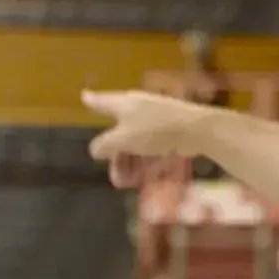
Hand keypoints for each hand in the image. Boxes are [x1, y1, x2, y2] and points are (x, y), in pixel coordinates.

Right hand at [81, 90, 207, 187]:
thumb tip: (95, 149)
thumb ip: (105, 144)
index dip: (92, 100)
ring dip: (131, 163)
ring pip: (137, 142)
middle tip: (116, 177)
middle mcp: (138, 108)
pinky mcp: (170, 129)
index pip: (102, 102)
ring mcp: (155, 118)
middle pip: (120, 131)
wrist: (195, 129)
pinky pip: (153, 146)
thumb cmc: (154, 130)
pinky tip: (146, 177)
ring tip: (129, 182)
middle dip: (116, 156)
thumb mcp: (123, 139)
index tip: (84, 96)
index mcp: (124, 104)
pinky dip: (147, 160)